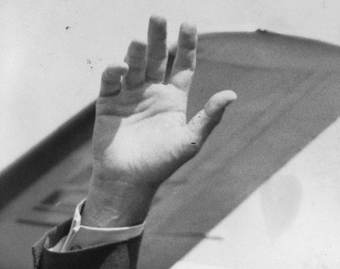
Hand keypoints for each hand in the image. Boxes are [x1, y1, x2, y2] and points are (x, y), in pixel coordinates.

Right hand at [83, 16, 236, 226]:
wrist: (130, 181)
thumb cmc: (163, 163)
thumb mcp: (191, 140)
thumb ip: (210, 117)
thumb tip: (232, 94)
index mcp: (174, 99)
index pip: (181, 65)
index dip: (186, 46)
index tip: (189, 24)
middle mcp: (152, 92)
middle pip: (157, 59)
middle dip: (158, 38)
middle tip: (158, 16)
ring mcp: (129, 95)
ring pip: (134, 66)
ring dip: (136, 53)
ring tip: (139, 40)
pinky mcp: (107, 103)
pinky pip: (110, 82)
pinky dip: (114, 72)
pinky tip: (120, 67)